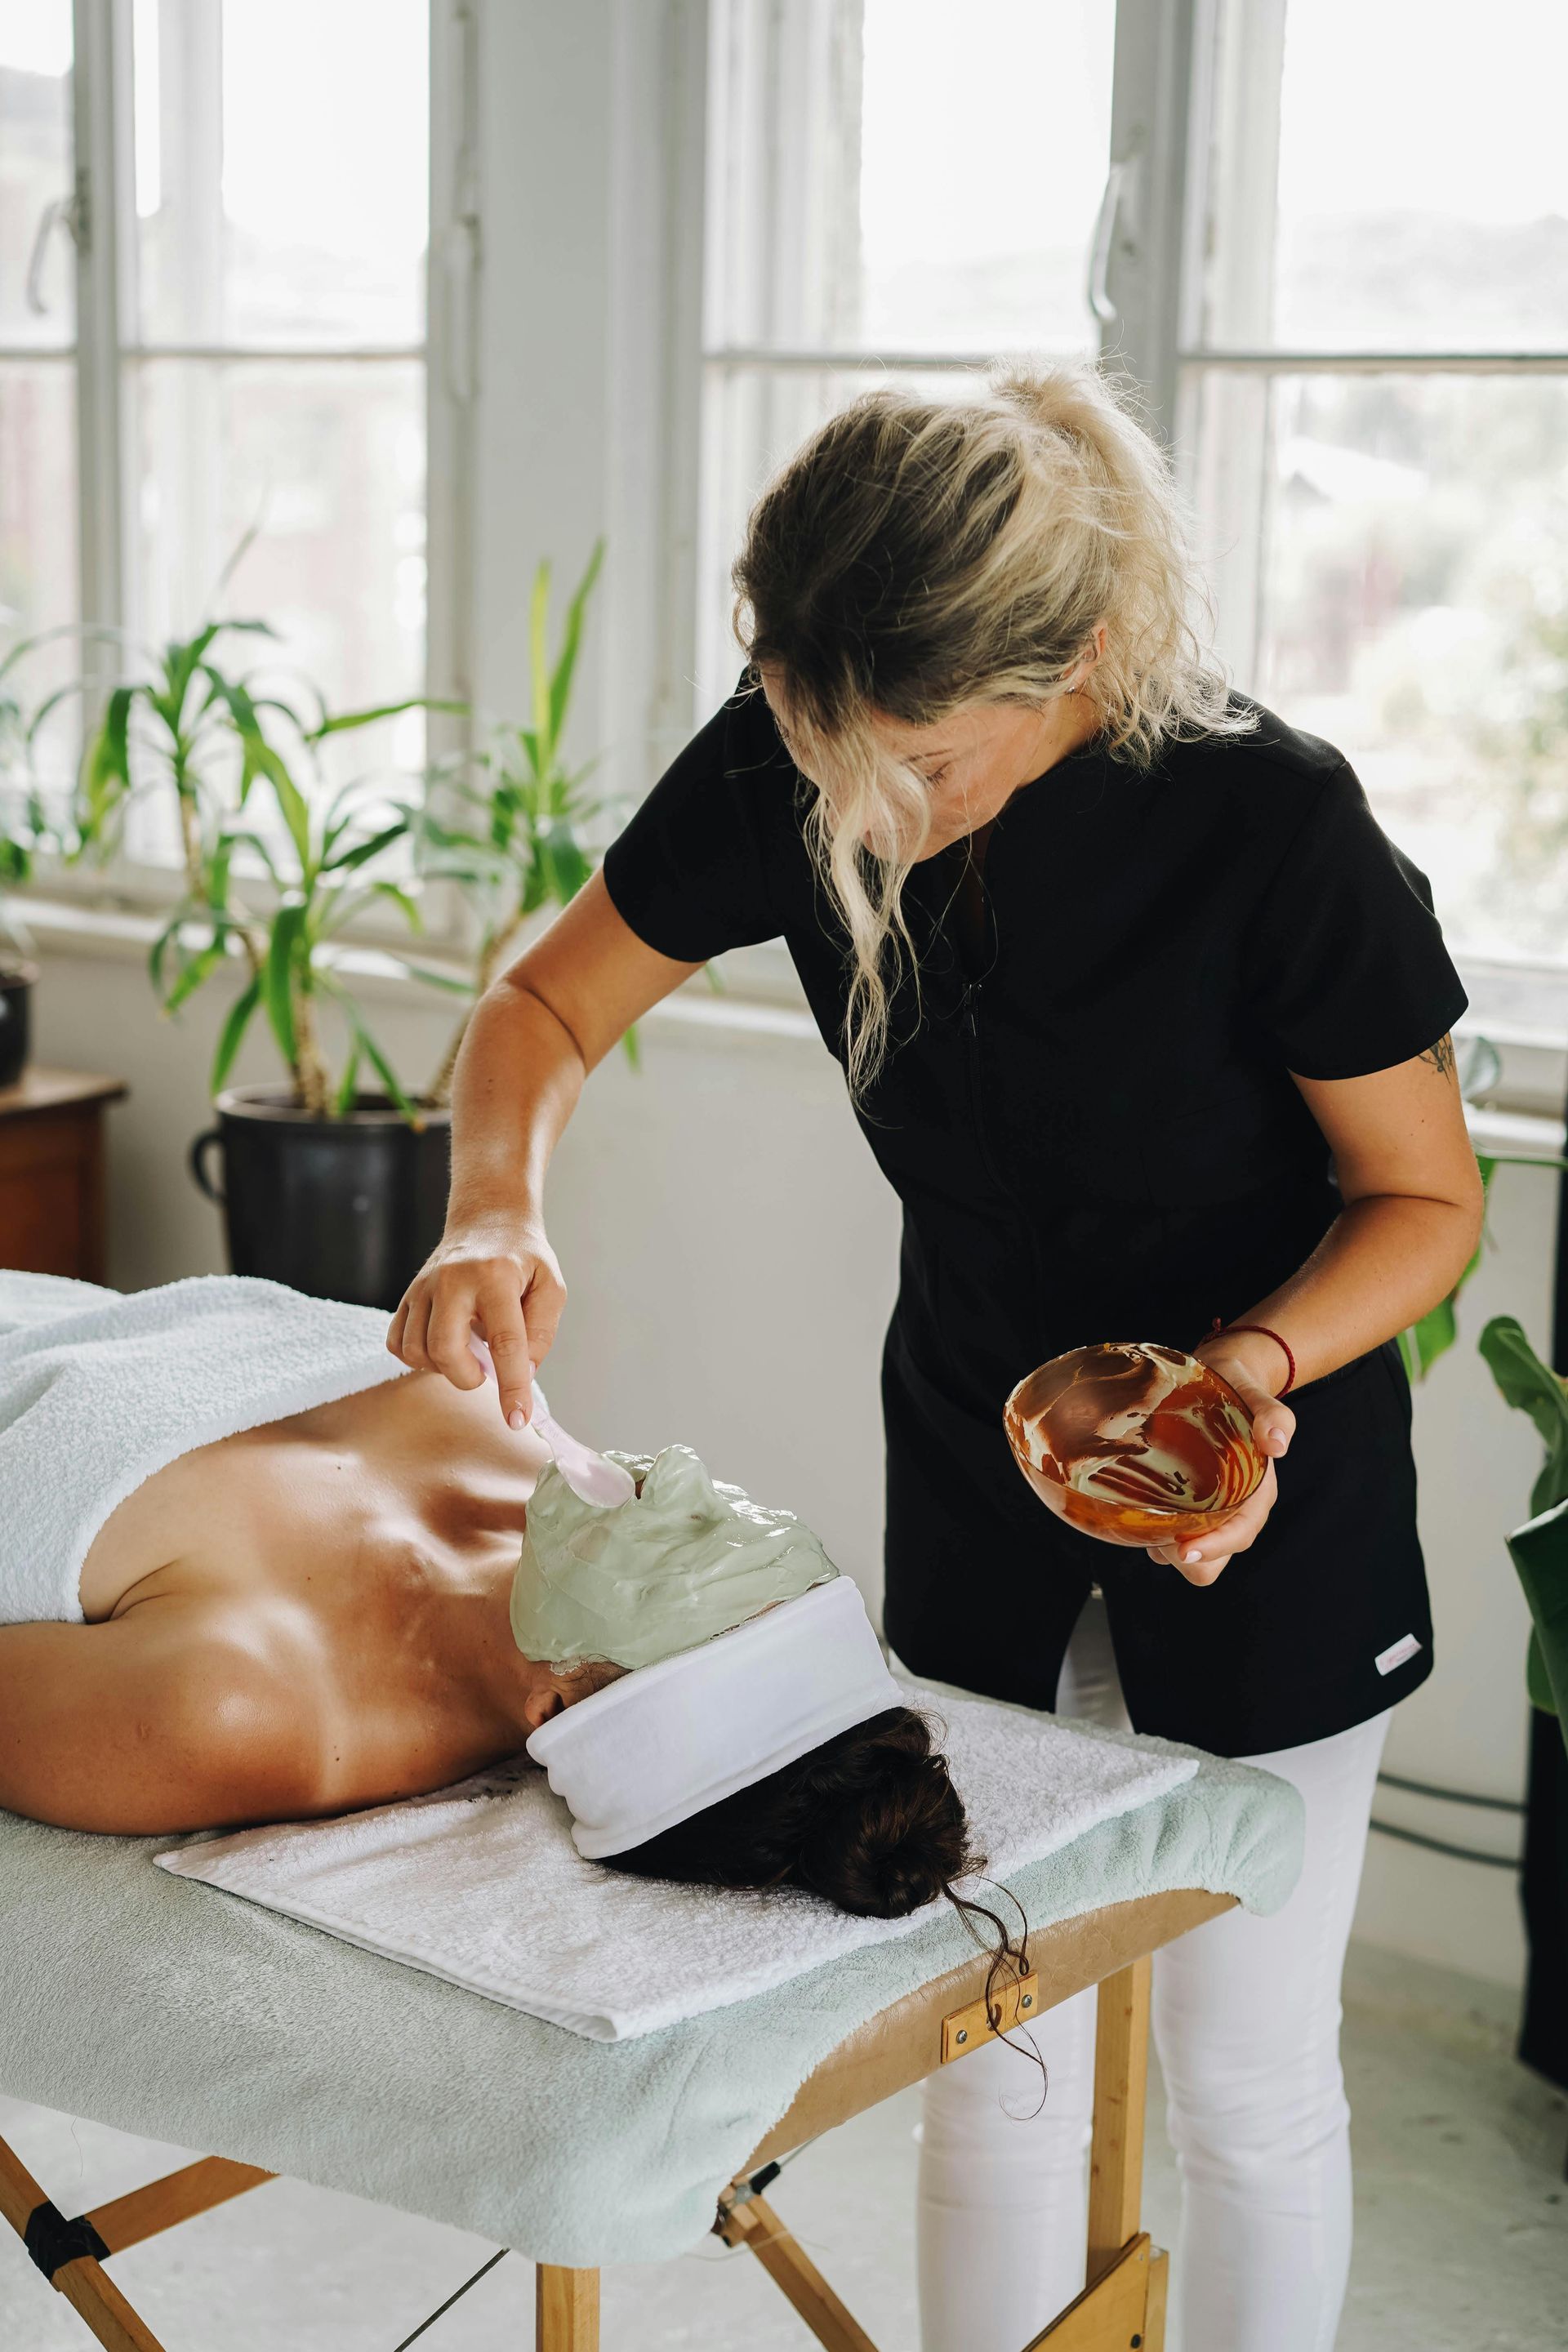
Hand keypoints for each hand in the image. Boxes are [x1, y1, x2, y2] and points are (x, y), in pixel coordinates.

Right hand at [387, 1219, 566, 1428]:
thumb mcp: (550, 1287)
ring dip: (445, 1367)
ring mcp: (423, 1287)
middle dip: (467, 1377)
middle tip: (485, 1369)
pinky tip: (443, 1345)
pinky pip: (398, 1344)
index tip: (517, 1419)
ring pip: (417, 1352)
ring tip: (467, 1350)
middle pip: (445, 1350)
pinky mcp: (407, 1296)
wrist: (487, 1222)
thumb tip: (521, 1372)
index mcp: (496, 1276)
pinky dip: (419, 1357)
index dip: (512, 1387)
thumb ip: (541, 1332)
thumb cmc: (522, 1259)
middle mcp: (452, 1279)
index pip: (505, 1342)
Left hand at [1144, 1338, 1295, 1585]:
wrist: (1218, 1378)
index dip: (1214, 1548)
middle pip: (1211, 1560)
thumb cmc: (1236, 1388)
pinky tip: (1137, 1509)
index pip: (1238, 1536)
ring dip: (1163, 1546)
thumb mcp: (1254, 1393)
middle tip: (1155, 1528)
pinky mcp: (1182, 1505)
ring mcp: (1206, 1510)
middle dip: (1183, 1555)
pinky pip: (1167, 1537)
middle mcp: (1232, 1509)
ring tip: (1143, 1515)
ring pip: (1184, 1554)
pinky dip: (1152, 1533)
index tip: (1182, 1549)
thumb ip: (1271, 1414)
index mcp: (1255, 1494)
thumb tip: (1278, 1443)